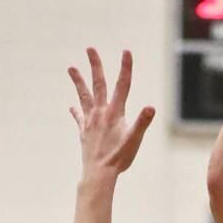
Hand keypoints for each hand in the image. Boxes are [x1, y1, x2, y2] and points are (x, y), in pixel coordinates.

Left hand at [68, 48, 154, 179]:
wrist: (99, 173)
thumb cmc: (119, 158)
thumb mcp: (134, 140)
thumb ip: (142, 122)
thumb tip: (151, 107)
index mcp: (115, 113)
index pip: (122, 86)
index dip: (125, 68)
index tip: (126, 51)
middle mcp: (100, 113)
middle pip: (98, 84)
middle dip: (95, 66)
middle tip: (90, 49)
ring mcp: (90, 122)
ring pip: (84, 96)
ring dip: (78, 81)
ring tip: (71, 68)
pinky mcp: (84, 132)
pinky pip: (79, 117)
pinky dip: (76, 110)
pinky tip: (72, 106)